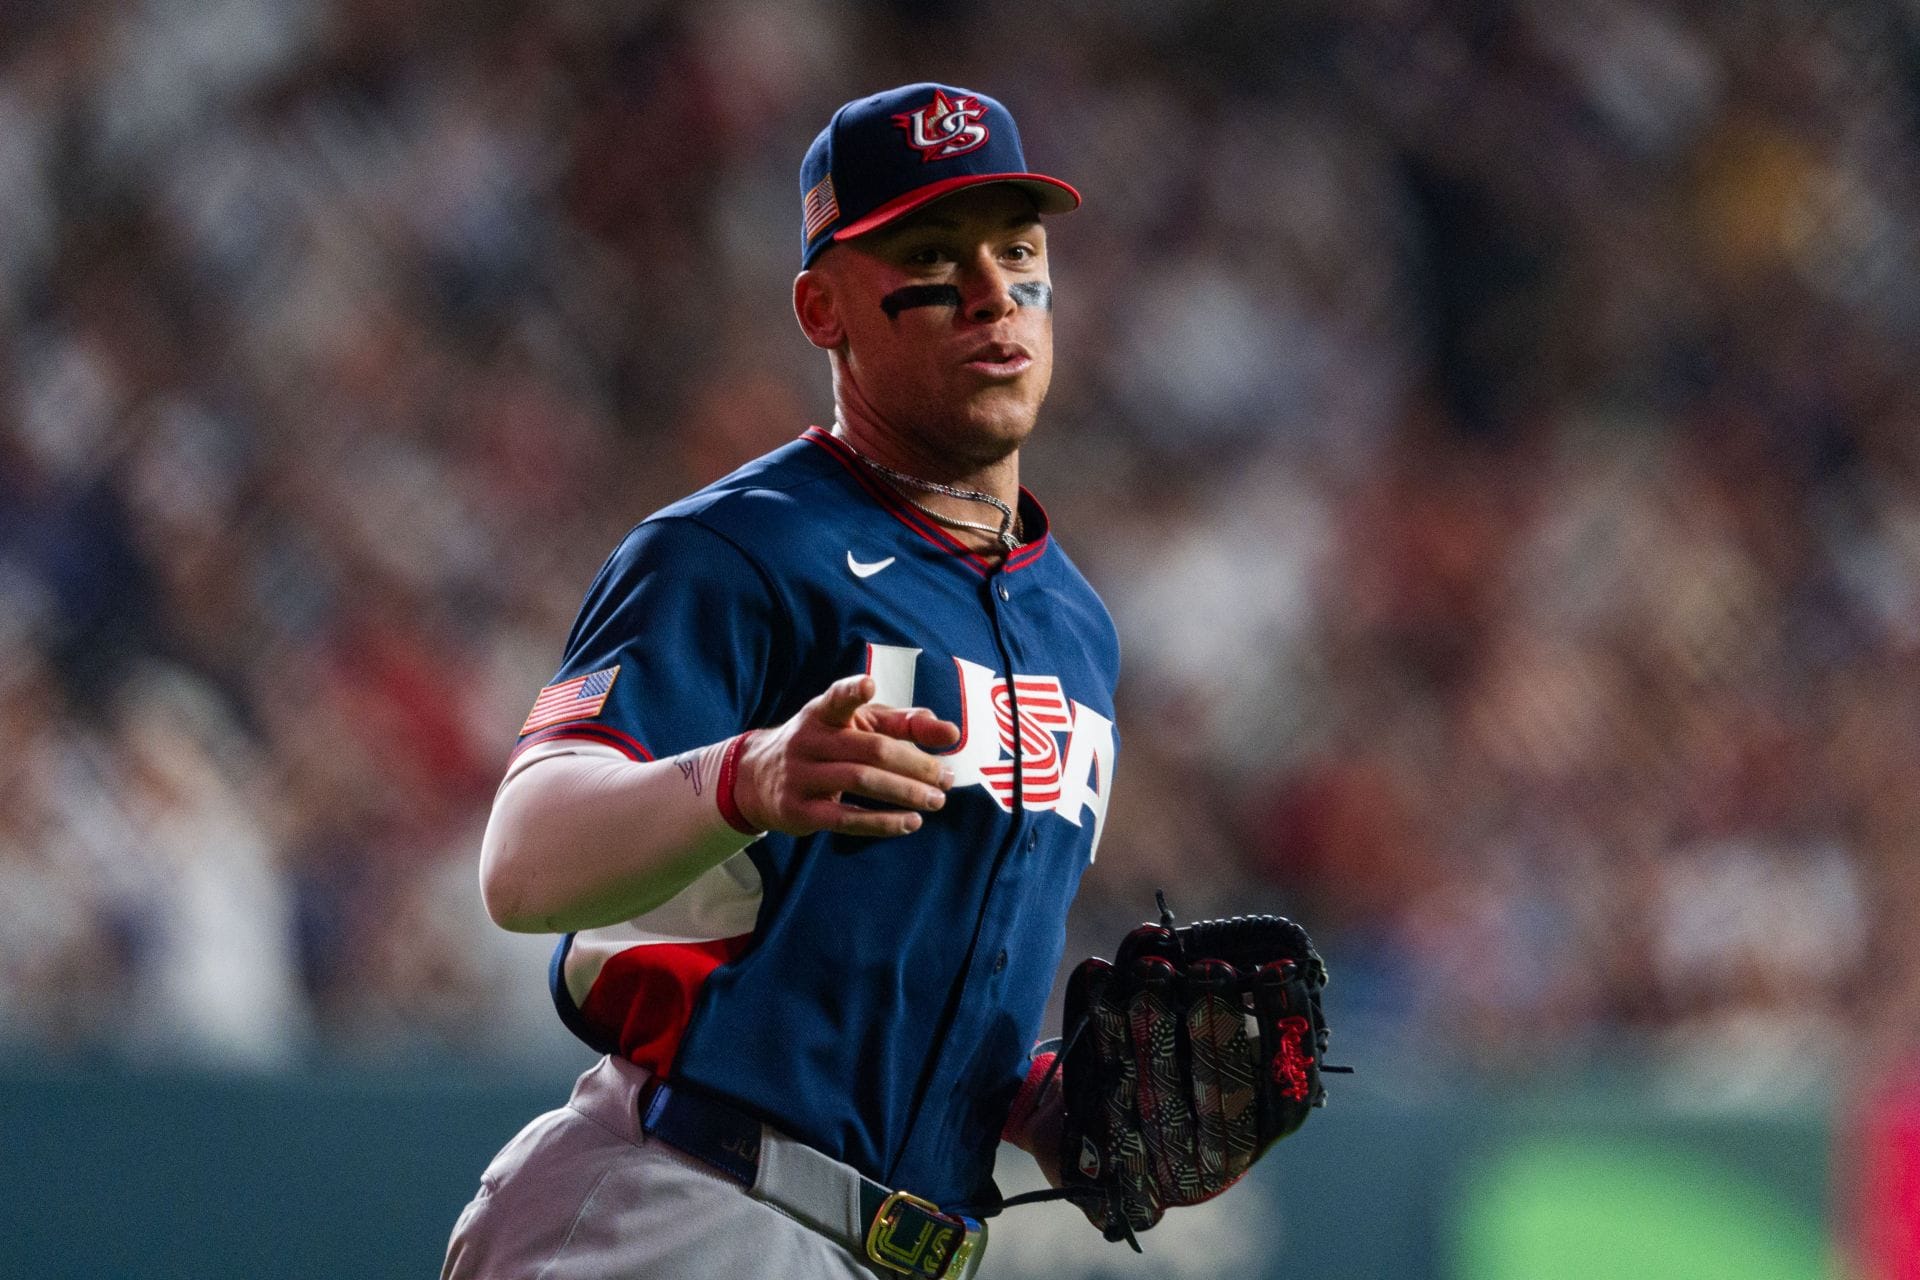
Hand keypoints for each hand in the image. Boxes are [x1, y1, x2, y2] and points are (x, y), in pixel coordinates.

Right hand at [732, 675, 961, 836]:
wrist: (758, 778)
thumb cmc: (827, 744)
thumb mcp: (858, 724)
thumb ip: (904, 723)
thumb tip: (950, 732)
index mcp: (823, 712)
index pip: (837, 697)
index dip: (852, 691)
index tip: (868, 685)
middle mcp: (809, 739)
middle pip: (870, 748)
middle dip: (915, 764)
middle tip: (946, 778)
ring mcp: (801, 775)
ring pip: (860, 781)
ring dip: (905, 792)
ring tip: (936, 800)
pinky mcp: (800, 810)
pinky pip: (846, 818)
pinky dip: (882, 822)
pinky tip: (910, 822)